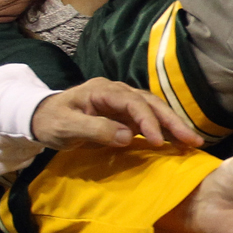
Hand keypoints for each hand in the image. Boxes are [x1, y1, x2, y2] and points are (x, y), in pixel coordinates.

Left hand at [30, 78, 204, 149]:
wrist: (40, 118)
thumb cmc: (50, 121)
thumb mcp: (66, 127)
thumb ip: (95, 130)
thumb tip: (127, 137)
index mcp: (103, 90)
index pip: (133, 102)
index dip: (147, 121)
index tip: (157, 142)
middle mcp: (117, 92)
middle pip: (151, 103)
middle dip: (172, 121)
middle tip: (192, 140)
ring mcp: (122, 103)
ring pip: (154, 110)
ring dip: (173, 125)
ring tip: (192, 141)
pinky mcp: (124, 115)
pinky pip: (148, 120)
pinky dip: (164, 130)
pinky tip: (176, 140)